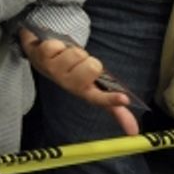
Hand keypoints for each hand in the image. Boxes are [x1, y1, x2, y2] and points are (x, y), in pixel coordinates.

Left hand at [20, 28, 138, 135]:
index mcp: (83, 92)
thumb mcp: (90, 85)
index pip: (100, 100)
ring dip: (72, 49)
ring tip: (64, 54)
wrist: (39, 54)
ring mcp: (52, 72)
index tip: (125, 99)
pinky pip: (57, 46)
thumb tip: (134, 131)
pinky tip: (51, 50)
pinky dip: (56, 43)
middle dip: (89, 59)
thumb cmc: (69, 69)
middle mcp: (67, 85)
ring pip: (76, 54)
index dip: (112, 100)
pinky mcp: (40, 58)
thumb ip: (111, 104)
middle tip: (77, 61)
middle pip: (93, 67)